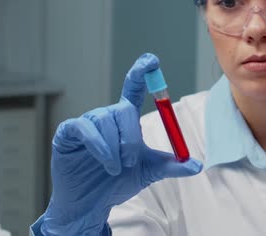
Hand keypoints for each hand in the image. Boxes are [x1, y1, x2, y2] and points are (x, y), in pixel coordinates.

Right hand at [41, 53, 202, 234]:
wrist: (91, 205)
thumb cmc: (117, 183)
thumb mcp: (149, 172)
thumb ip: (171, 165)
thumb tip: (197, 165)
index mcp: (126, 120)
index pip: (134, 88)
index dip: (142, 72)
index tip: (152, 60)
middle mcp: (107, 117)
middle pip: (122, 109)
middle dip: (131, 135)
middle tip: (132, 159)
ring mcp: (86, 124)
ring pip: (105, 120)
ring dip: (115, 146)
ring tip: (116, 168)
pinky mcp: (68, 133)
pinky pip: (84, 129)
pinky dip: (98, 145)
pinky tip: (105, 161)